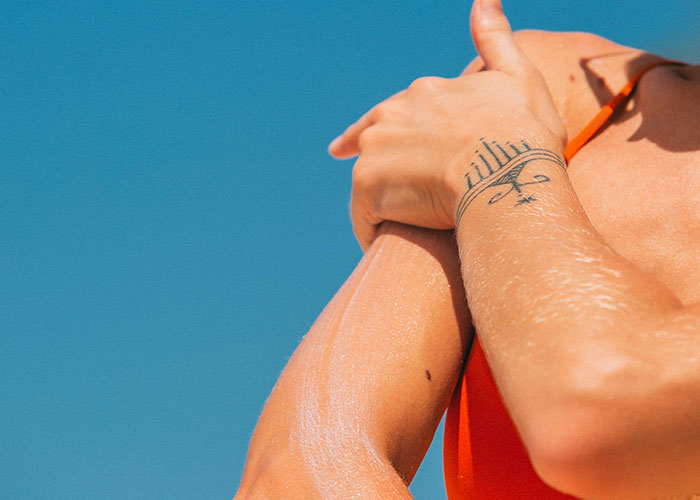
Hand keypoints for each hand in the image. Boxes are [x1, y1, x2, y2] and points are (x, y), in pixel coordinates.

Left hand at [329, 0, 565, 250]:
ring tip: (399, 229)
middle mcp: (390, 116)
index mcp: (422, 93)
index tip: (351, 145)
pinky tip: (386, 245)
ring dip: (381, 203)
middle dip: (378, 167)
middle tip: (386, 194)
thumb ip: (494, 39)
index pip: (390, 114)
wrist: (508, 170)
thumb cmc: (523, 131)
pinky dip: (372, 230)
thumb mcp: (516, 75)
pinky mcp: (368, 188)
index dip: (380, 131)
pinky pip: (363, 217)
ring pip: (369, 183)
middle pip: (373, 147)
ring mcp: (375, 151)